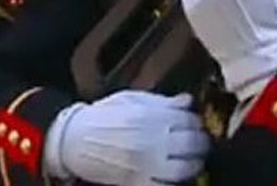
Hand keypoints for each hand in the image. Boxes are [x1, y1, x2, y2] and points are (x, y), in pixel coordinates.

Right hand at [44, 91, 208, 184]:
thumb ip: (161, 101)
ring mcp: (148, 163)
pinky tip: (174, 175)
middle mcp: (153, 139)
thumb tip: (187, 101)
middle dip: (201, 143)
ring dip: (194, 164)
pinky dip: (175, 181)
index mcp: (151, 115)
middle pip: (194, 143)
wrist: (76, 138)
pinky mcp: (140, 182)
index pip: (190, 120)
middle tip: (199, 143)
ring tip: (192, 160)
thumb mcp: (131, 99)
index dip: (196, 122)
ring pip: (187, 168)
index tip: (194, 124)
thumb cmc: (103, 115)